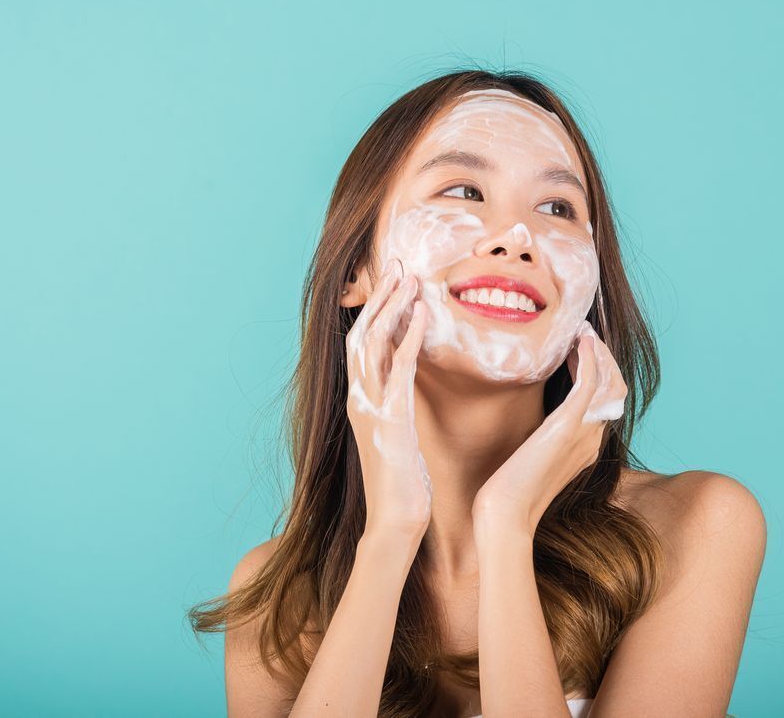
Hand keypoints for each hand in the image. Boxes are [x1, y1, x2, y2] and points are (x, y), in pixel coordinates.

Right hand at [345, 258, 432, 541]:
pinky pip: (399, 368)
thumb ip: (396, 409)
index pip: (362, 343)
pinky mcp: (391, 418)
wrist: (395, 521)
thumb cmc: (403, 485)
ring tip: (410, 277)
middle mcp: (360, 399)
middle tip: (396, 263)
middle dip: (380, 296)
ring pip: (375, 342)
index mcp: (361, 402)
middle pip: (362, 332)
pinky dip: (409, 336)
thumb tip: (406, 388)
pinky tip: (424, 313)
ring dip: (393, 306)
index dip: (375, 309)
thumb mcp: (397, 438)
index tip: (392, 281)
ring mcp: (371, 407)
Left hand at [473, 320, 628, 533]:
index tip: (581, 349)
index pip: (607, 400)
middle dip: (603, 357)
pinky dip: (590, 359)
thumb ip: (545, 437)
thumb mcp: (533, 457)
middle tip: (584, 333)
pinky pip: (591, 384)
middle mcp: (593, 439)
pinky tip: (581, 342)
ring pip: (609, 382)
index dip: (599, 371)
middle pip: (615, 388)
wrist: (505, 513)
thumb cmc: (510, 489)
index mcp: (587, 446)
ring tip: (583, 333)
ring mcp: (584, 433)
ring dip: (598, 353)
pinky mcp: (567, 426)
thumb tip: (537, 420)